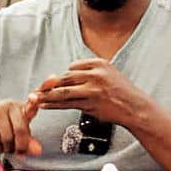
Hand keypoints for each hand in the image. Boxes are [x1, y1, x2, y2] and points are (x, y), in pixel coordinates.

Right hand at [0, 100, 41, 154]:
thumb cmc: (4, 122)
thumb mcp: (18, 129)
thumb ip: (29, 140)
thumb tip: (38, 151)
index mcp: (22, 107)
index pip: (30, 105)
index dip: (34, 101)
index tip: (35, 98)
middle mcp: (10, 106)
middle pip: (20, 130)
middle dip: (21, 146)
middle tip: (19, 152)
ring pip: (7, 137)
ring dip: (8, 148)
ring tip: (7, 147)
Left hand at [28, 58, 153, 127]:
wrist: (134, 107)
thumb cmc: (122, 91)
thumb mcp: (109, 72)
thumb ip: (91, 71)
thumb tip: (69, 74)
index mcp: (99, 64)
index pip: (73, 67)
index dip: (63, 76)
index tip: (53, 81)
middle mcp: (95, 75)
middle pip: (65, 78)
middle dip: (49, 84)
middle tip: (37, 89)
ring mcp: (92, 90)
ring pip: (63, 92)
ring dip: (47, 95)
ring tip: (36, 98)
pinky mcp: (90, 105)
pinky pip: (68, 104)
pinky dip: (54, 105)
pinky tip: (46, 105)